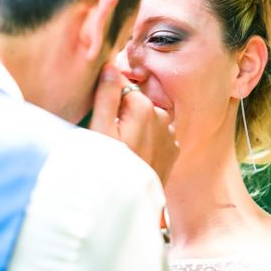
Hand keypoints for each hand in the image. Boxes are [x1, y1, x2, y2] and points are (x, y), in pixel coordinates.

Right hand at [90, 64, 178, 184]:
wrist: (129, 205)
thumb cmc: (108, 167)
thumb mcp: (100, 129)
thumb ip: (106, 95)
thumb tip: (111, 66)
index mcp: (142, 106)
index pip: (120, 86)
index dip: (106, 99)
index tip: (98, 117)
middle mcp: (161, 115)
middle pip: (134, 103)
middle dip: (121, 113)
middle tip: (108, 138)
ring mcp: (169, 134)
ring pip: (146, 120)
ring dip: (135, 128)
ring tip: (121, 149)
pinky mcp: (172, 151)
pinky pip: (156, 136)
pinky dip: (146, 141)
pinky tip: (135, 156)